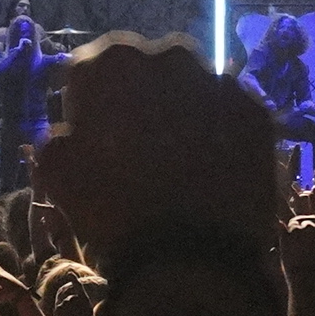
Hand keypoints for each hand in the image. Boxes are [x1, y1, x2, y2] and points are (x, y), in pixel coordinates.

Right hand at [36, 36, 282, 265]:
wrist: (192, 258)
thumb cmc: (113, 210)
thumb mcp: (59, 175)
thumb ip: (57, 140)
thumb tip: (65, 134)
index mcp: (115, 62)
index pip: (94, 67)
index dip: (89, 101)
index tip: (91, 131)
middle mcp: (170, 57)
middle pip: (149, 70)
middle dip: (141, 98)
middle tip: (138, 146)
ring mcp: (221, 82)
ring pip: (194, 90)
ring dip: (182, 114)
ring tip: (179, 162)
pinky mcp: (257, 113)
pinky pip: (230, 115)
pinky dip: (220, 134)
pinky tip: (213, 171)